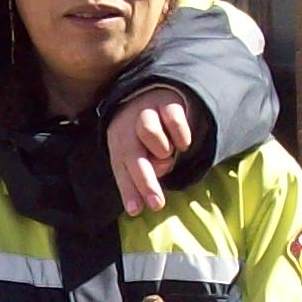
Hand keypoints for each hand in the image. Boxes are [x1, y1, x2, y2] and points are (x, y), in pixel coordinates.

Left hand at [105, 88, 195, 216]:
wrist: (158, 91)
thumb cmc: (146, 133)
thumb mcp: (138, 152)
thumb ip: (140, 174)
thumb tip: (143, 202)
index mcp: (118, 140)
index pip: (120, 167)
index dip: (128, 190)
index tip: (135, 210)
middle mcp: (128, 124)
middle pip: (132, 154)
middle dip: (144, 181)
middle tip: (157, 205)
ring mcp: (147, 111)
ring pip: (150, 133)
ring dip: (163, 150)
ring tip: (169, 153)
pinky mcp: (167, 102)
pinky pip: (174, 121)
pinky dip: (180, 136)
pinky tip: (183, 143)